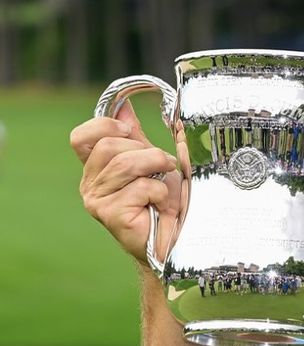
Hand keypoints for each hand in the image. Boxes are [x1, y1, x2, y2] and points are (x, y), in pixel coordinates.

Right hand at [70, 101, 182, 264]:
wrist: (180, 240)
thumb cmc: (169, 203)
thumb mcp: (155, 162)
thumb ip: (138, 136)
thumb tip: (124, 105)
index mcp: (98, 168)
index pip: (81, 137)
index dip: (105, 125)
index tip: (130, 130)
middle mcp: (91, 184)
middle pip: (108, 146)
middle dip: (146, 151)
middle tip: (164, 166)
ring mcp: (98, 201)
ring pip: (126, 163)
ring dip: (158, 168)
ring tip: (168, 184)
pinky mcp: (111, 215)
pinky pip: (141, 187)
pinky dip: (162, 192)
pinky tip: (162, 207)